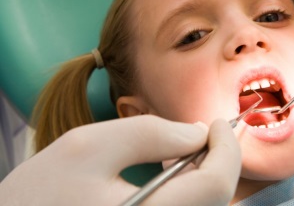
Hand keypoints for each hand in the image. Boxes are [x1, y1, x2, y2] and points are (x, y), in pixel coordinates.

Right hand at [0, 116, 240, 205]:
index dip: (226, 149)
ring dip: (205, 177)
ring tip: (188, 153)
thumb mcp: (90, 148)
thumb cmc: (38, 194)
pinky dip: (191, 192)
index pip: (215, 186)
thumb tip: (197, 133)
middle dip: (218, 162)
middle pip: (216, 201)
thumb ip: (151, 134)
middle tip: (205, 135)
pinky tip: (172, 176)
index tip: (219, 124)